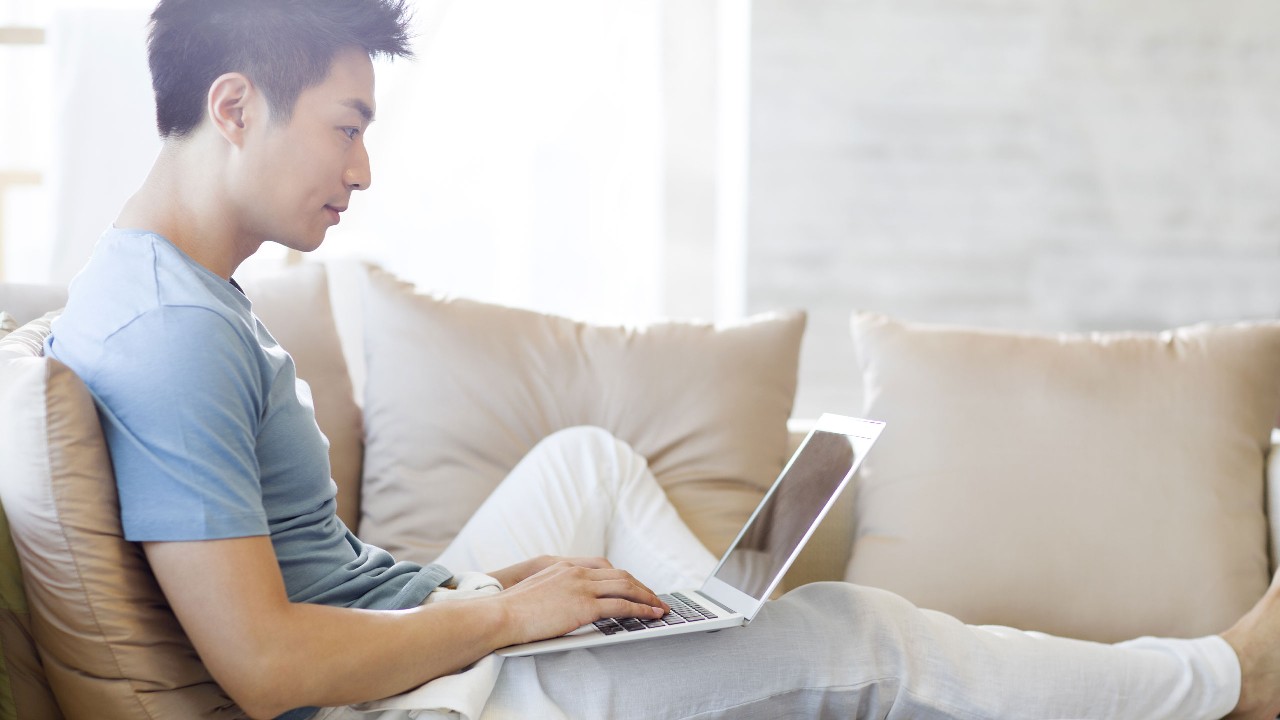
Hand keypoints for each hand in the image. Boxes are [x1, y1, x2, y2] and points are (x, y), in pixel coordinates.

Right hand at [487, 561, 670, 646]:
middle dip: (641, 587)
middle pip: (620, 575)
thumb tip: (563, 603)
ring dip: (647, 598)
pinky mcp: (584, 606)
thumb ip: (555, 590)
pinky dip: (641, 610)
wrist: (500, 614)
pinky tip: (651, 615)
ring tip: (660, 608)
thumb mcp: (536, 590)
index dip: (623, 577)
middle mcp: (576, 572)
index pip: (605, 567)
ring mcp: (581, 587)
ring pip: (626, 587)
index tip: (634, 586)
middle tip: (654, 598)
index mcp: (565, 566)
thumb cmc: (511, 609)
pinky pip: (622, 606)